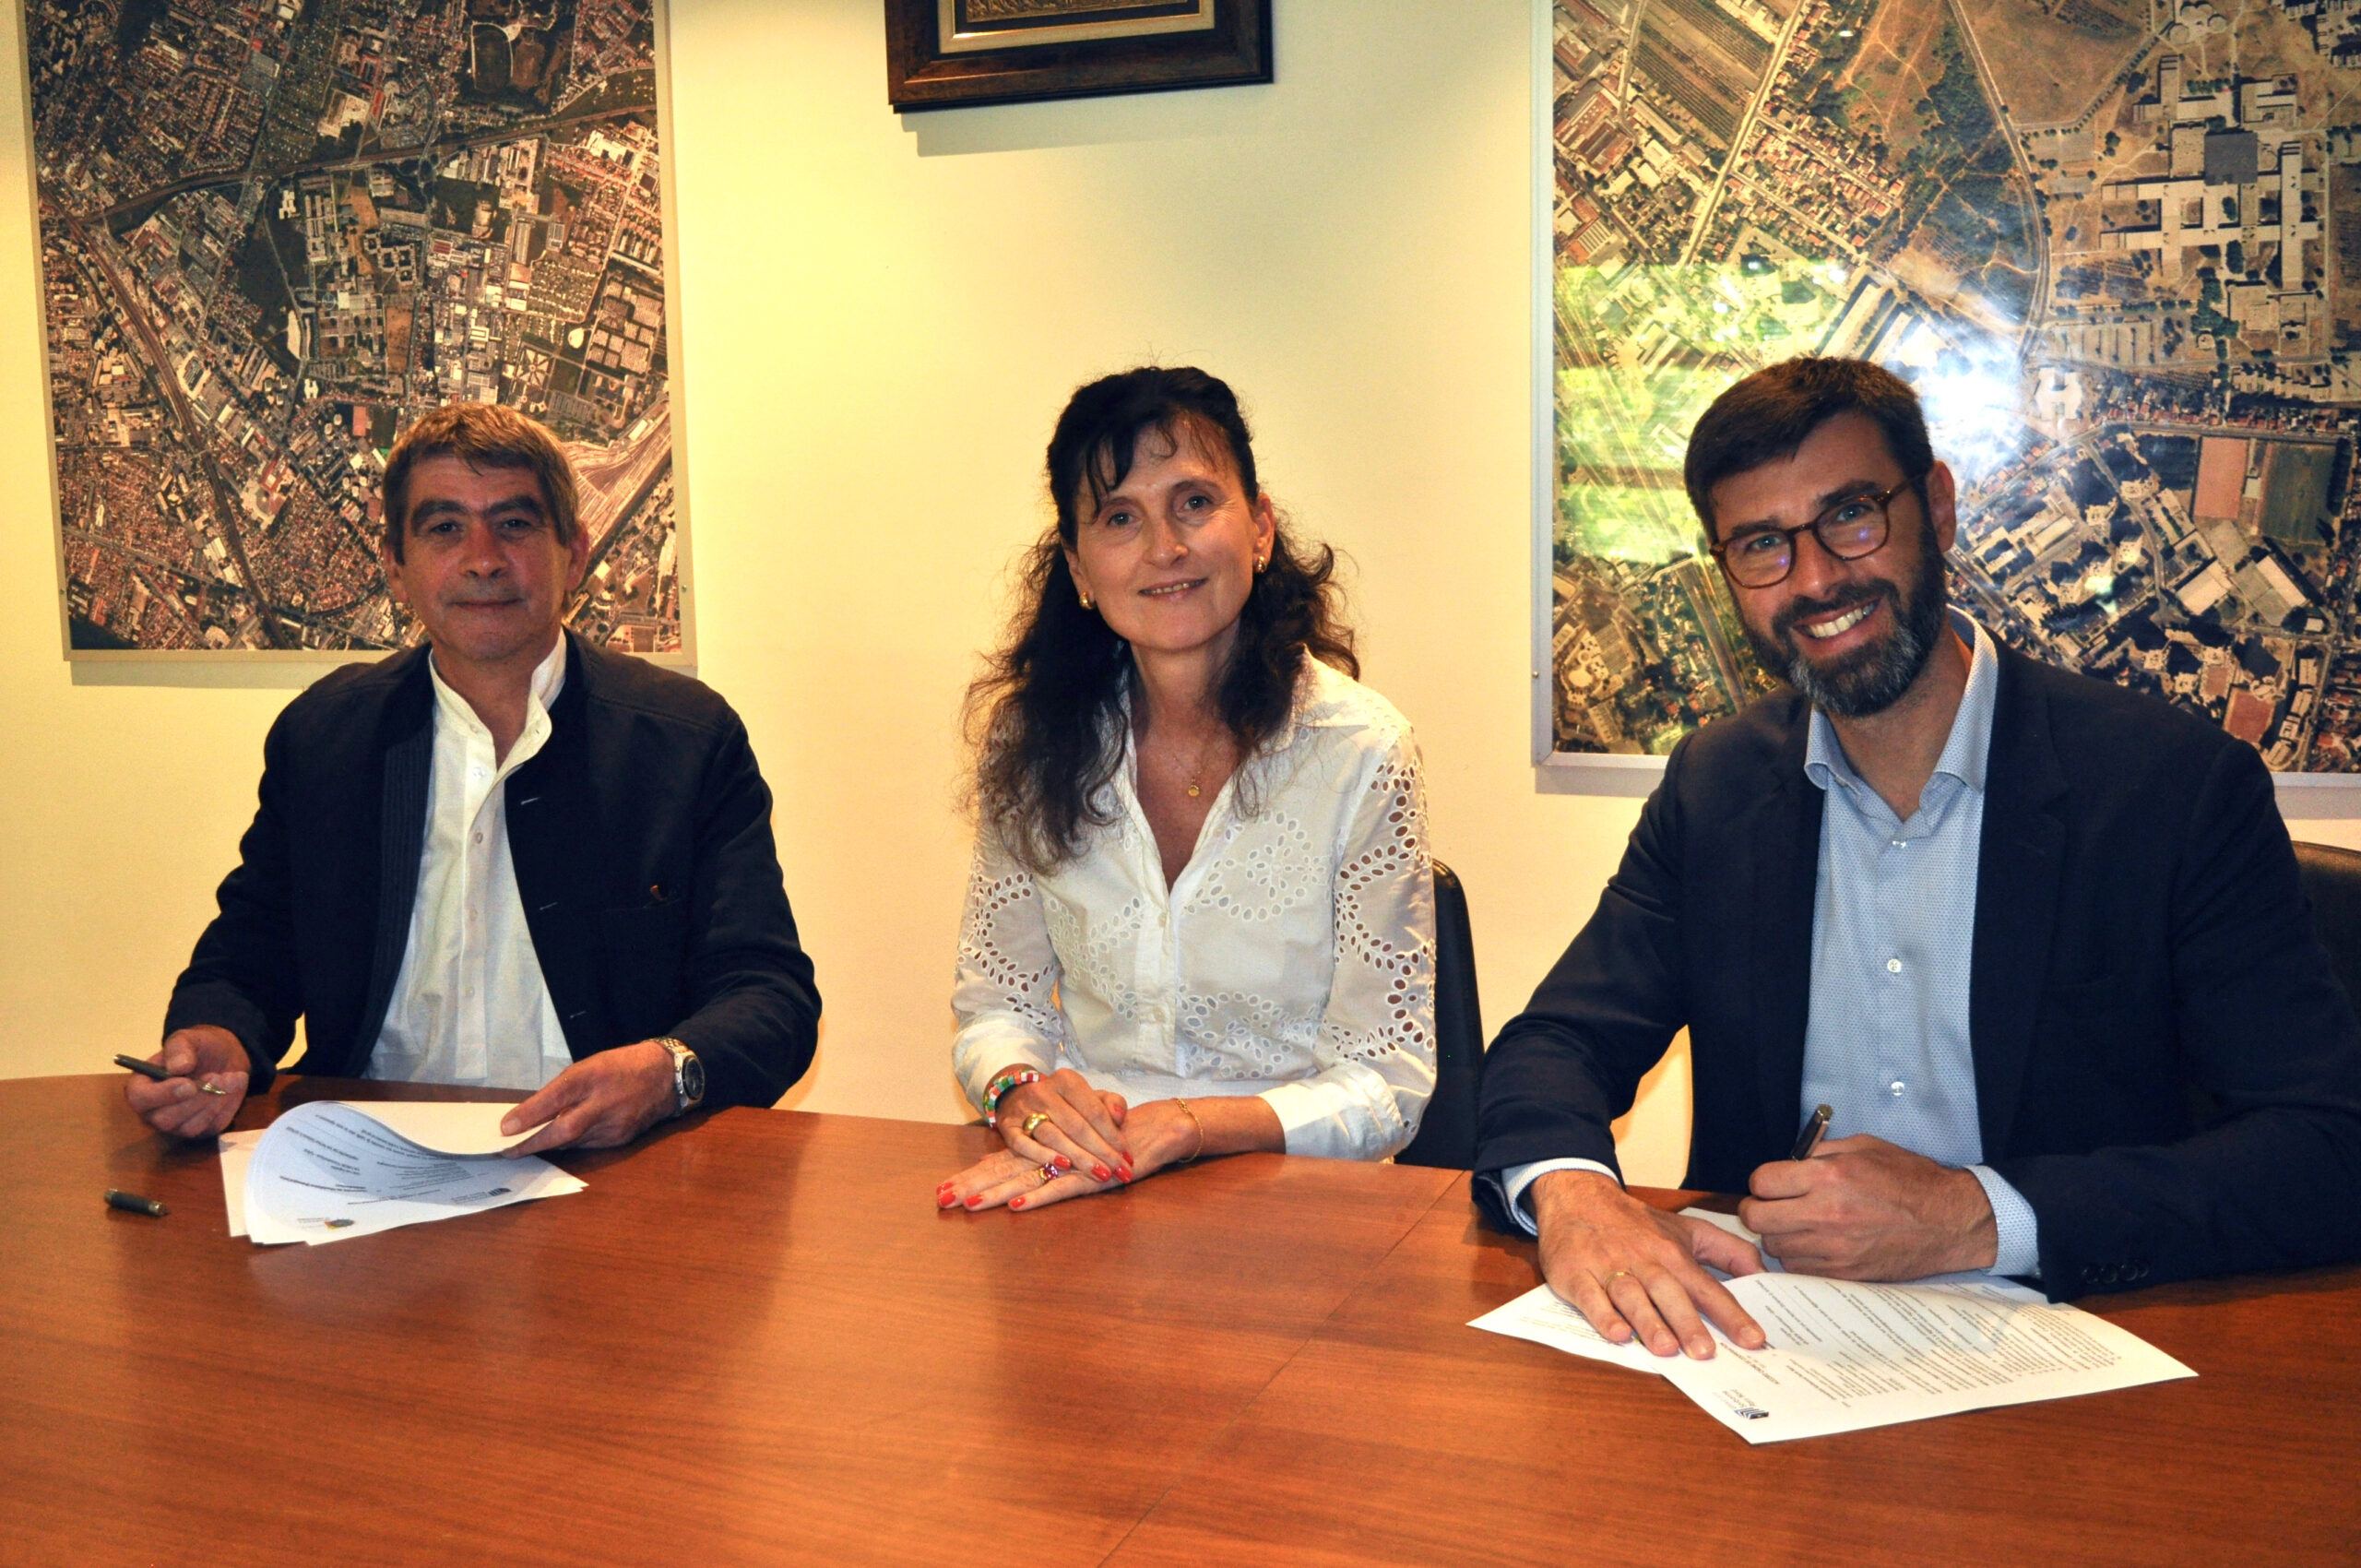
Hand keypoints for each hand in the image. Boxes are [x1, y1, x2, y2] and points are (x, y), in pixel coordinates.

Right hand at [125, 1027, 249, 1138]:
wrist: (222, 1057)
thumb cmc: (196, 1048)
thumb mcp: (186, 1038)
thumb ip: (179, 1048)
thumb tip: (178, 1067)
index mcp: (142, 1086)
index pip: (140, 1099)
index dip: (163, 1095)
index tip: (189, 1084)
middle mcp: (155, 1111)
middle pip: (165, 1120)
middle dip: (196, 1099)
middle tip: (217, 1077)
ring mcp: (178, 1124)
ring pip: (191, 1127)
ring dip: (214, 1102)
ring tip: (229, 1077)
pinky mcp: (202, 1130)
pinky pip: (214, 1126)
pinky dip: (228, 1105)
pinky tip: (235, 1085)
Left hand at [500, 1041, 676, 1156]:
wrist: (666, 1077)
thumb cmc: (621, 1066)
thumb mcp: (589, 1066)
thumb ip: (563, 1089)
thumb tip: (531, 1113)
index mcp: (593, 1076)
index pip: (556, 1097)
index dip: (529, 1114)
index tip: (505, 1129)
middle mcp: (604, 1102)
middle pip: (564, 1129)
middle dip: (533, 1143)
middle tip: (507, 1151)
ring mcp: (614, 1124)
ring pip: (573, 1141)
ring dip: (549, 1145)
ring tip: (526, 1146)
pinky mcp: (621, 1139)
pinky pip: (587, 1145)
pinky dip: (570, 1143)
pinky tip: (559, 1142)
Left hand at [940, 1098, 1204, 1213]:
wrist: (1157, 1130)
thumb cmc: (1114, 1138)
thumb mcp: (1074, 1148)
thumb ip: (1037, 1158)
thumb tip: (994, 1163)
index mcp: (1045, 1148)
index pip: (1002, 1162)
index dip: (972, 1175)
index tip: (942, 1190)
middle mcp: (1053, 1153)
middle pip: (1005, 1170)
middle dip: (972, 1185)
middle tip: (941, 1199)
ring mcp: (1072, 1164)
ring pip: (1027, 1179)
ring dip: (998, 1193)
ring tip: (969, 1205)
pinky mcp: (1093, 1176)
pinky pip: (1063, 1187)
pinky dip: (1040, 1197)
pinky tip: (1018, 1206)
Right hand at [991, 1066, 1133, 1183]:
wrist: (1018, 1096)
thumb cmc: (1064, 1102)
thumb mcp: (1089, 1096)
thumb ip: (1110, 1103)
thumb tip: (1119, 1117)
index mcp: (1067, 1081)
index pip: (1094, 1110)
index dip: (1113, 1135)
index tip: (1128, 1156)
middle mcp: (1044, 1092)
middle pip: (1077, 1126)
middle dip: (1101, 1152)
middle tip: (1120, 1172)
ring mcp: (1023, 1109)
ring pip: (1053, 1136)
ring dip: (1079, 1157)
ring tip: (1100, 1173)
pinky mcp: (1007, 1128)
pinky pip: (1024, 1145)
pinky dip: (1044, 1156)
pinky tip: (1063, 1166)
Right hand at [1529, 1169, 1766, 1358]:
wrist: (1578, 1196)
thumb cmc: (1637, 1223)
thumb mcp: (1687, 1229)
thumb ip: (1728, 1250)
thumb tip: (1763, 1273)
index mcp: (1673, 1253)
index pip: (1707, 1287)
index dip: (1731, 1314)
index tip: (1753, 1339)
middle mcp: (1644, 1260)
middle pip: (1668, 1292)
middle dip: (1687, 1322)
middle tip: (1705, 1353)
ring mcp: (1608, 1267)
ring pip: (1631, 1295)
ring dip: (1648, 1321)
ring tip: (1665, 1349)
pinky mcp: (1576, 1274)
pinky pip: (1590, 1297)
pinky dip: (1603, 1316)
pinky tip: (1618, 1333)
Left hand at [1739, 1134, 1997, 1278]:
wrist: (1950, 1221)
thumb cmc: (1910, 1179)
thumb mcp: (1864, 1148)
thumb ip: (1819, 1153)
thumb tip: (1787, 1164)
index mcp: (1828, 1176)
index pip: (1762, 1182)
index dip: (1763, 1181)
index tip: (1773, 1183)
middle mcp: (1825, 1214)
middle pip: (1758, 1218)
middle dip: (1760, 1208)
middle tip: (1774, 1205)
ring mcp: (1834, 1248)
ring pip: (1774, 1247)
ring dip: (1779, 1234)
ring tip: (1799, 1224)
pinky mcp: (1844, 1273)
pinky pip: (1797, 1268)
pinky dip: (1798, 1257)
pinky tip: (1815, 1244)